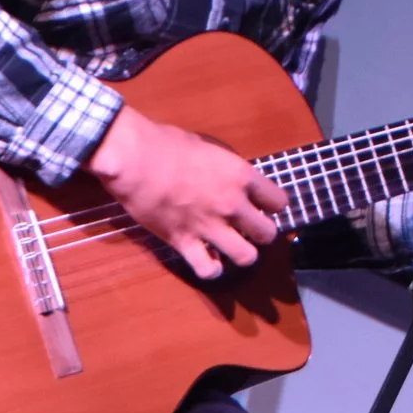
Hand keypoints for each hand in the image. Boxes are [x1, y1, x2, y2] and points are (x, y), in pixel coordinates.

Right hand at [86, 104, 286, 279]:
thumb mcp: (206, 148)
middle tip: (247, 229)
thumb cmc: (166, 143)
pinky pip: (208, 270)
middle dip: (261, 233)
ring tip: (231, 247)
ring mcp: (210, 227)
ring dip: (242, 254)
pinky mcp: (185, 242)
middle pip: (268, 233)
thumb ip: (222, 168)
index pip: (278, 201)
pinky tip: (207, 260)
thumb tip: (223, 176)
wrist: (134, 159)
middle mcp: (232, 205)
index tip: (262, 205)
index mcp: (240, 176)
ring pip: (246, 257)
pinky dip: (210, 269)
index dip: (272, 205)